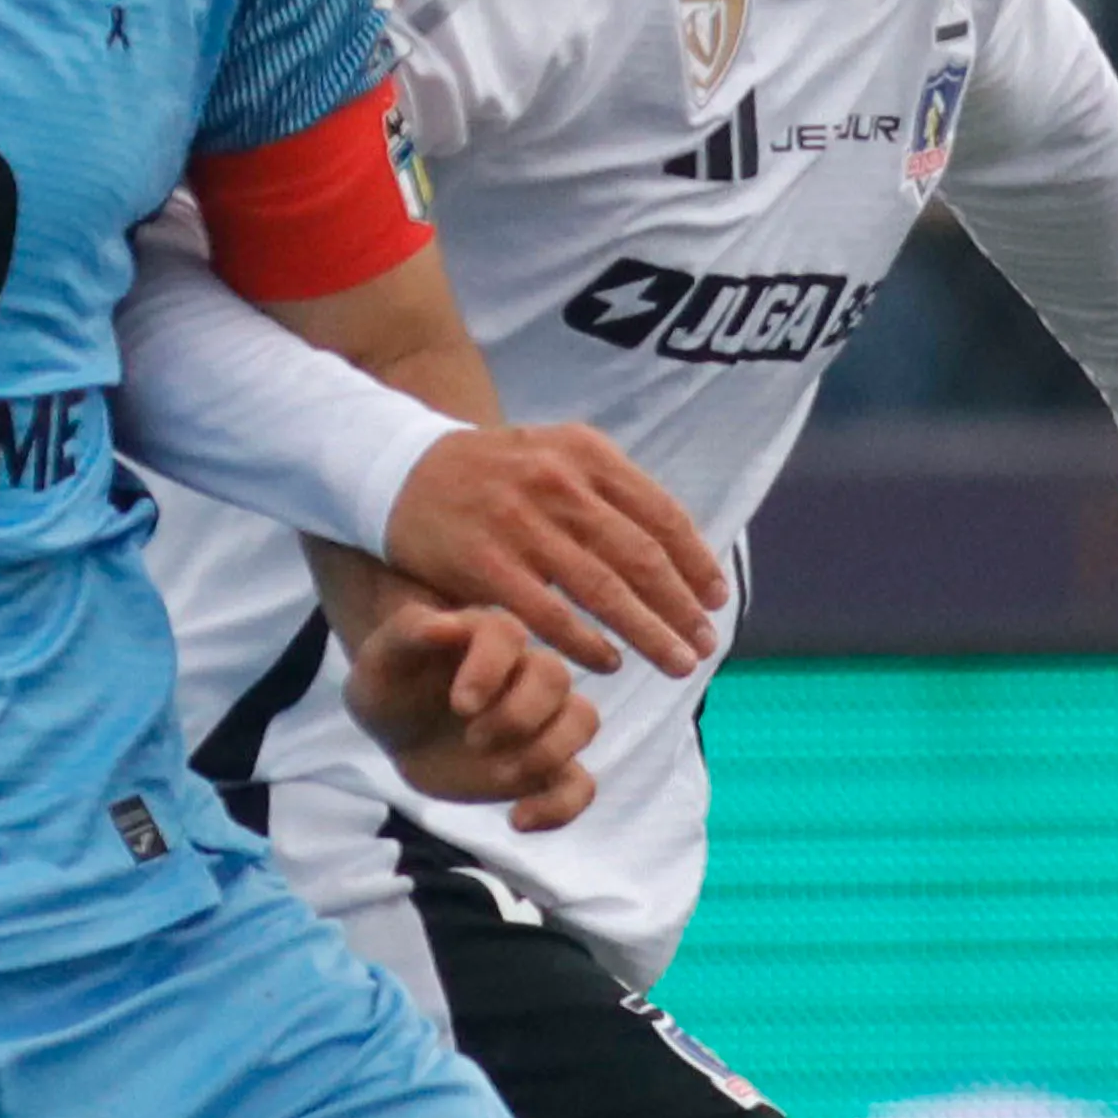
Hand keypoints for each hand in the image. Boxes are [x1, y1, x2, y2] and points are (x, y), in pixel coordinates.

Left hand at [341, 591, 603, 833]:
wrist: (401, 732)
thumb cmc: (390, 688)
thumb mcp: (378, 662)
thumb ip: (406, 636)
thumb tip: (443, 625)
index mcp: (485, 635)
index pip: (508, 634)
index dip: (490, 668)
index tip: (459, 705)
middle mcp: (524, 671)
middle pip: (554, 677)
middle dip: (518, 714)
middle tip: (473, 740)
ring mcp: (542, 719)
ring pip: (583, 721)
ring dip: (547, 752)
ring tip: (499, 775)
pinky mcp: (545, 766)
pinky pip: (580, 785)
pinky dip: (560, 807)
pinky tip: (518, 820)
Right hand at [381, 422, 722, 681]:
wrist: (401, 469)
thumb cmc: (493, 473)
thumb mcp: (555, 454)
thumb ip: (609, 491)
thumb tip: (677, 548)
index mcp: (586, 453)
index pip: (660, 514)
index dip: (696, 562)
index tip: (716, 599)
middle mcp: (559, 483)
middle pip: (640, 557)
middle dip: (681, 607)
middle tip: (707, 644)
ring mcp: (521, 523)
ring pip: (603, 590)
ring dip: (648, 634)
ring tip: (678, 664)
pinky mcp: (484, 562)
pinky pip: (549, 614)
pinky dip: (586, 643)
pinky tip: (610, 664)